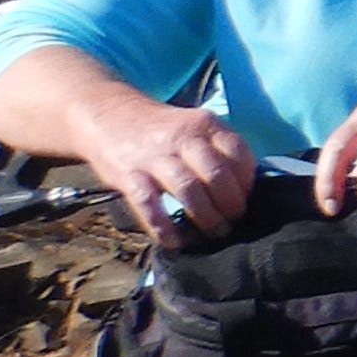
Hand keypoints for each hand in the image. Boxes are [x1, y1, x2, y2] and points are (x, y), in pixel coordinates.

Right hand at [87, 95, 260, 239]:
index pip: (238, 154)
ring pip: (188, 189)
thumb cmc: (162, 130)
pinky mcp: (128, 175)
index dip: (247, 181)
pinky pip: (148, 204)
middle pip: (216, 175)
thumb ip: (218, 148)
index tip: (247, 199)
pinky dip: (163, 226)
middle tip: (234, 221)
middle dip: (231, 205)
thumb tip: (246, 186)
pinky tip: (175, 241)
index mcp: (205, 124)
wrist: (109, 114)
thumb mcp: (195, 126)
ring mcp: (154, 157)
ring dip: (206, 217)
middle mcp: (182, 138)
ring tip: (214, 232)